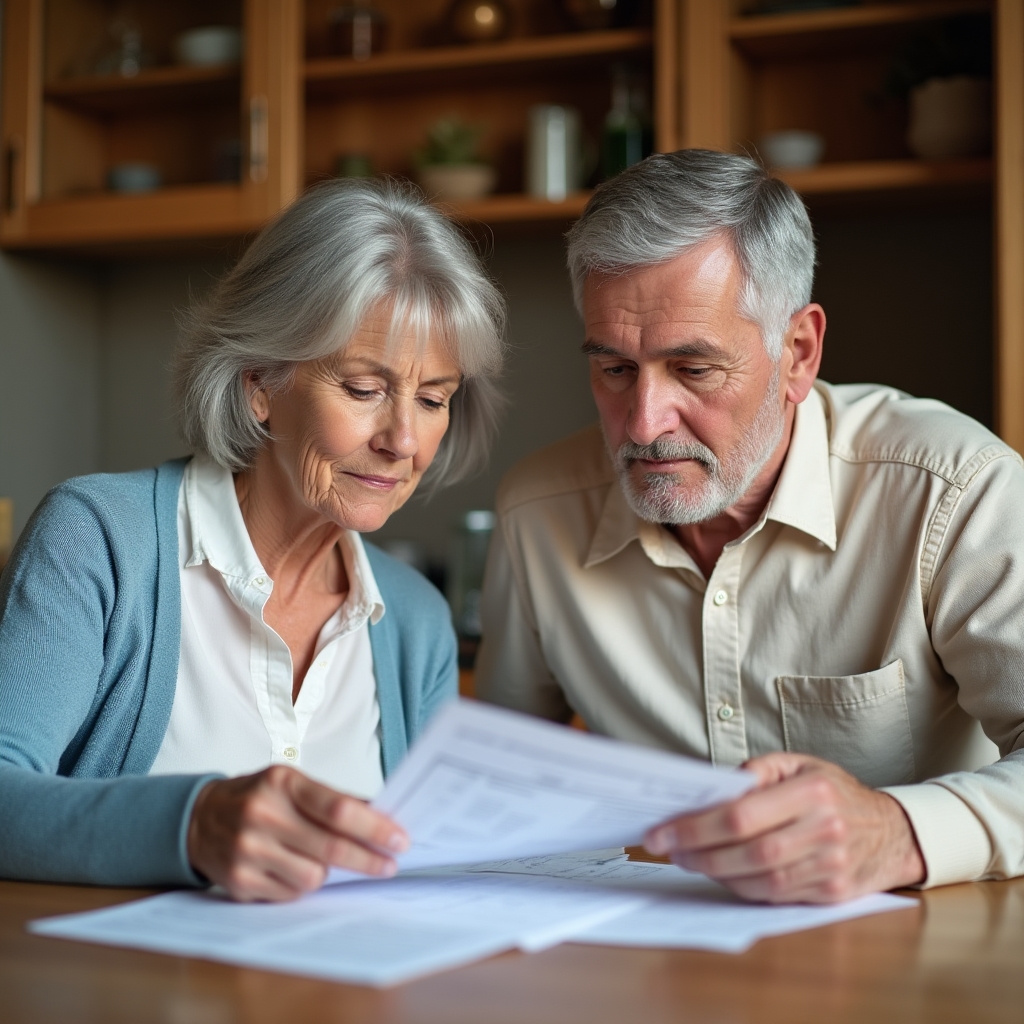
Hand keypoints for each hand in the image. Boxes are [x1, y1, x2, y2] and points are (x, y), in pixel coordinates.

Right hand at [187, 766, 407, 901]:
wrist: (199, 819)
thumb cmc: (259, 797)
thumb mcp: (292, 783)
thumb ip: (332, 800)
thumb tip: (381, 821)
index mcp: (283, 783)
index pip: (338, 808)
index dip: (374, 828)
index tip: (399, 840)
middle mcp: (263, 814)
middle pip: (331, 847)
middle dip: (367, 859)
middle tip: (389, 864)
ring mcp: (248, 850)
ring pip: (313, 877)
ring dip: (326, 873)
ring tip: (315, 858)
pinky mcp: (239, 881)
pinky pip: (290, 894)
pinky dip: (299, 885)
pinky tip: (289, 868)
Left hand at [644, 752, 925, 902]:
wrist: (891, 831)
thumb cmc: (834, 792)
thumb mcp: (799, 765)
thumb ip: (757, 771)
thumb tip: (712, 789)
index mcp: (812, 792)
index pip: (741, 815)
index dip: (695, 826)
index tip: (662, 829)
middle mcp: (824, 831)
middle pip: (747, 852)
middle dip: (699, 852)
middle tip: (667, 847)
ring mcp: (831, 867)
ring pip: (760, 881)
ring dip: (715, 873)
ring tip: (688, 859)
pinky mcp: (832, 895)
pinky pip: (775, 897)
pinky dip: (742, 887)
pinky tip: (721, 873)